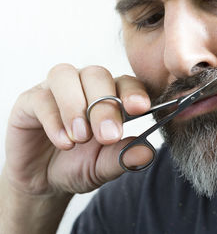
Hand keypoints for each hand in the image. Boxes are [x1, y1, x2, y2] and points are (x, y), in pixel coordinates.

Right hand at [4, 64, 152, 196]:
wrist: (44, 182)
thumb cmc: (79, 166)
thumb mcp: (104, 167)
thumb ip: (124, 157)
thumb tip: (148, 152)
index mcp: (109, 96)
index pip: (125, 82)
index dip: (133, 92)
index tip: (140, 108)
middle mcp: (83, 87)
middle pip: (96, 74)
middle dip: (104, 104)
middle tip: (108, 135)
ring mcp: (55, 90)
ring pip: (65, 76)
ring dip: (75, 106)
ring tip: (82, 137)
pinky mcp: (29, 101)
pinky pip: (40, 98)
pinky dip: (54, 120)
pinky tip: (64, 143)